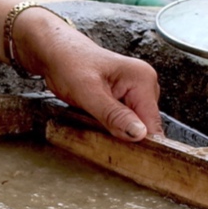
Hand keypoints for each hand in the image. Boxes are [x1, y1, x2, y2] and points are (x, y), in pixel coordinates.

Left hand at [18, 11, 161, 141]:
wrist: (55, 53)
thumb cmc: (69, 64)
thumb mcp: (88, 93)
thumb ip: (113, 115)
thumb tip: (139, 134)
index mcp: (142, 79)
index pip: (152, 123)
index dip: (139, 141)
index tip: (124, 155)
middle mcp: (145, 85)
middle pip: (144, 126)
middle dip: (124, 135)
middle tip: (98, 130)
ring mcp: (136, 92)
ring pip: (133, 126)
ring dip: (116, 132)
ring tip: (94, 120)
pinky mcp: (126, 99)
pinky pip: (124, 121)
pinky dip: (111, 126)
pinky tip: (96, 118)